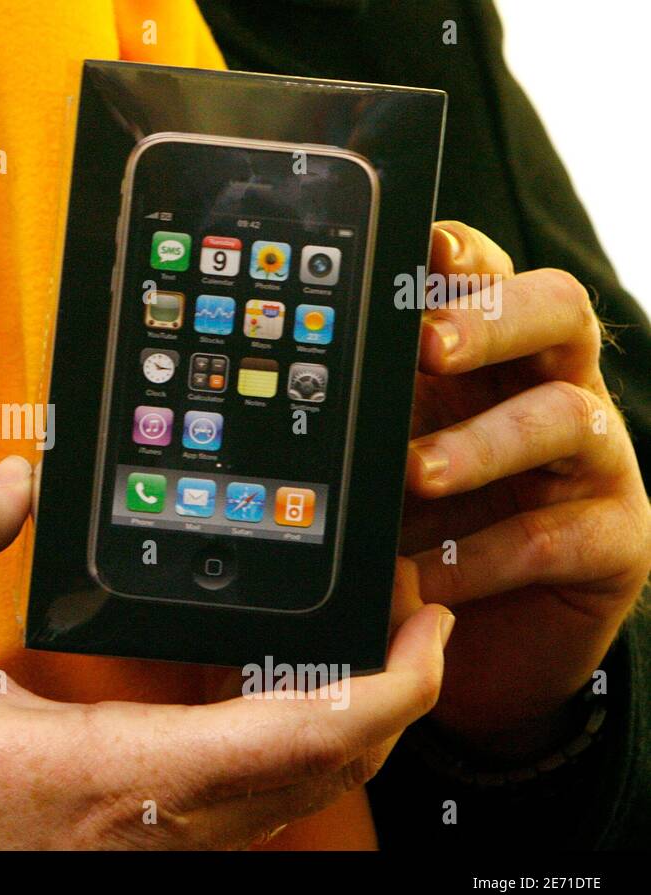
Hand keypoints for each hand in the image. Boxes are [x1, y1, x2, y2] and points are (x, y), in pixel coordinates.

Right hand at [0, 456, 453, 848]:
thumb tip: (16, 484)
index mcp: (120, 767)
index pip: (299, 736)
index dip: (388, 685)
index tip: (425, 629)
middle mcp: (161, 815)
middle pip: (333, 768)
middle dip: (398, 691)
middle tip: (412, 615)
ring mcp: (164, 837)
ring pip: (306, 792)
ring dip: (359, 721)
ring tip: (369, 646)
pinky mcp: (151, 840)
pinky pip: (264, 799)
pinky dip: (308, 746)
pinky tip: (292, 696)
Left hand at [403, 221, 650, 757]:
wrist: (488, 635)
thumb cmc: (431, 527)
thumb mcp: (386, 460)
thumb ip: (366, 414)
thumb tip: (288, 383)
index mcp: (498, 358)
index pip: (492, 280)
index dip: (464, 258)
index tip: (421, 247)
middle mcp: (557, 390)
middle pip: (557, 314)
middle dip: (493, 320)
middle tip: (429, 344)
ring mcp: (597, 463)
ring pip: (565, 419)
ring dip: (484, 443)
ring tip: (416, 474)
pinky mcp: (617, 540)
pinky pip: (558, 537)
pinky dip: (486, 555)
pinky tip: (428, 574)